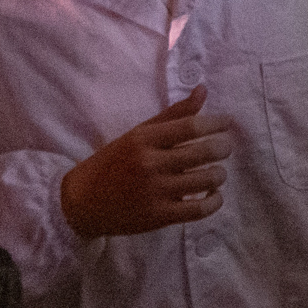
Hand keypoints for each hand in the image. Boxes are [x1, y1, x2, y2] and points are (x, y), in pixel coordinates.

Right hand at [59, 86, 234, 238]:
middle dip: (224, 147)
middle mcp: (150, 164)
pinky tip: (213, 194)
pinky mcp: (159, 217)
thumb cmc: (112, 163)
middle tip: (225, 147)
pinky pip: (200, 209)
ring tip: (216, 171)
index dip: (217, 122)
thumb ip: (173, 115)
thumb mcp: (137, 134)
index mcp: (144, 139)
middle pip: (204, 152)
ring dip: (220, 174)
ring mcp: (155, 192)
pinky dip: (215, 201)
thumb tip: (203, 90)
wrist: (80, 203)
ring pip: (207, 180)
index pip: (191, 126)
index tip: (227, 122)